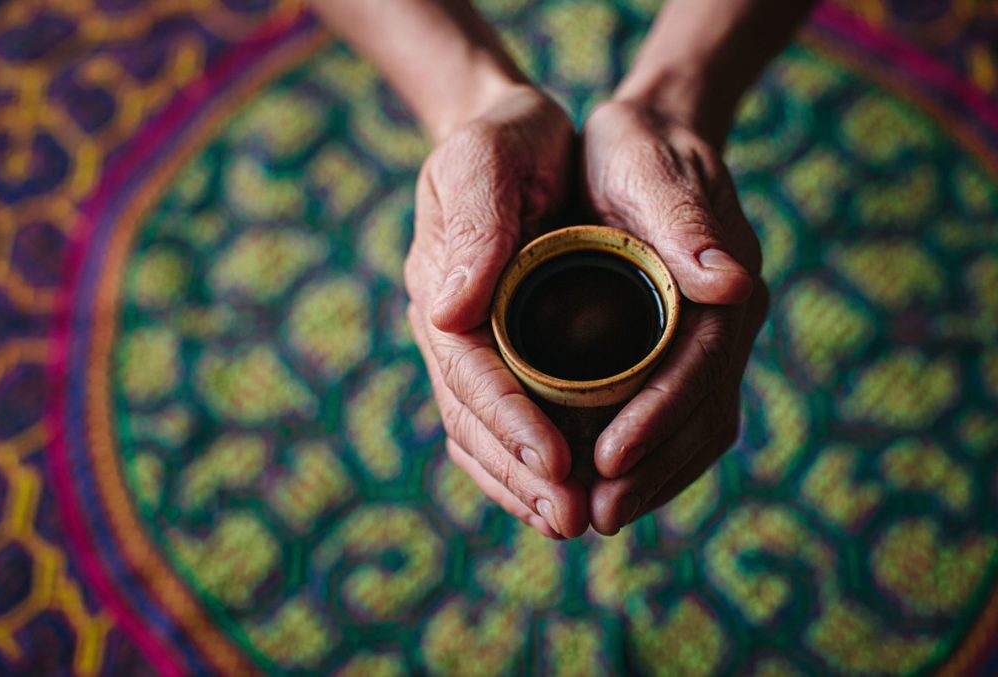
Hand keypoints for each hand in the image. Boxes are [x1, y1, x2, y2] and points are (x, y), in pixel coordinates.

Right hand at [404, 84, 589, 538]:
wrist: (514, 128)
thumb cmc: (505, 137)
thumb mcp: (486, 159)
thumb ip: (474, 226)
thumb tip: (449, 312)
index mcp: (444, 288)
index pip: (470, 374)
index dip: (510, 425)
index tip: (557, 466)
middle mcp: (453, 327)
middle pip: (474, 420)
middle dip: (520, 473)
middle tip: (572, 520)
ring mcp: (475, 343)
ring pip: (485, 432)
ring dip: (524, 483)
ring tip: (571, 522)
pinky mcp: (503, 349)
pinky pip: (504, 419)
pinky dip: (527, 461)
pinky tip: (562, 489)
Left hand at [581, 98, 767, 534]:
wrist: (651, 137)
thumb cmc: (636, 150)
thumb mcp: (647, 168)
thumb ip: (684, 220)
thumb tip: (729, 285)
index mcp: (722, 284)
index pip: (698, 368)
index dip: (657, 419)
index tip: (609, 461)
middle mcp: (727, 320)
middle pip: (702, 415)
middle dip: (653, 470)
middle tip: (597, 513)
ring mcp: (712, 339)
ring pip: (697, 427)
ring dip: (653, 477)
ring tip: (598, 514)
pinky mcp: (687, 350)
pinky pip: (682, 417)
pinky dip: (653, 457)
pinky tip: (611, 482)